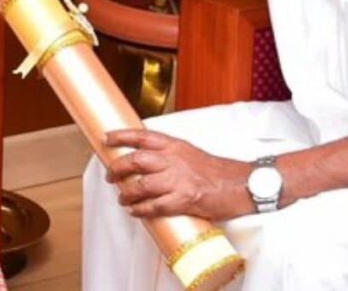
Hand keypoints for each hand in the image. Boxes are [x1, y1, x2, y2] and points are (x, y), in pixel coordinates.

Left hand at [104, 129, 253, 221]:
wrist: (241, 185)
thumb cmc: (216, 171)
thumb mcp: (189, 152)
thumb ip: (169, 154)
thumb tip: (147, 160)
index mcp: (174, 145)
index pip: (141, 136)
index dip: (121, 136)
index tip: (106, 139)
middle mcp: (173, 160)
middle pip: (135, 160)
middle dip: (117, 169)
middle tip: (110, 175)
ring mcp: (177, 180)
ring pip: (140, 185)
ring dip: (126, 193)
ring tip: (122, 198)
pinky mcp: (184, 200)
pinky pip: (154, 206)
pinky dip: (140, 210)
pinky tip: (135, 212)